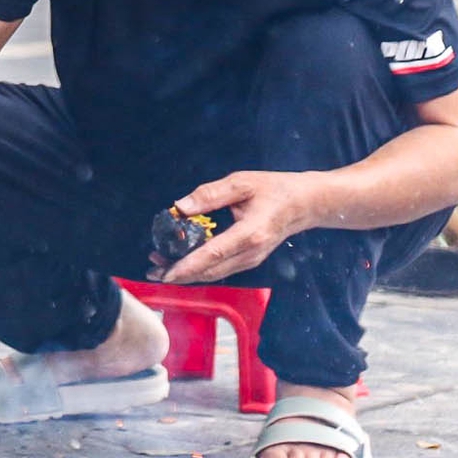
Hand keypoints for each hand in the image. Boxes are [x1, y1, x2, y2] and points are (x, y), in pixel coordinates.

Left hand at [152, 171, 313, 284]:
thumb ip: (210, 194)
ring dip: (187, 273)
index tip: (166, 273)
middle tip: (152, 269)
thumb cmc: (275, 189)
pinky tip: (182, 262)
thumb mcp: (242, 183)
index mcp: (250, 233)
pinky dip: (199, 269)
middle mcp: (250, 253)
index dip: (187, 266)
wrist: (305, 204)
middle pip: (210, 271)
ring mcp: (251, 260)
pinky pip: (220, 270)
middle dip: (179, 273)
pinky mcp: (249, 261)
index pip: (213, 254)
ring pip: (214, 274)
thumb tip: (180, 207)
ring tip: (159, 266)